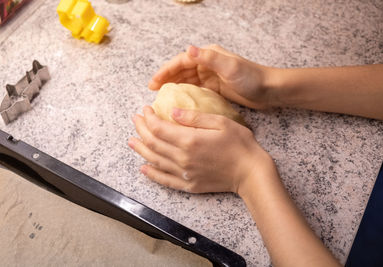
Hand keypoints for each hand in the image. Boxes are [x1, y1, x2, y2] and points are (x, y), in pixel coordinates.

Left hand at [129, 106, 270, 193]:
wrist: (251, 173)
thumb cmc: (240, 144)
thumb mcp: (220, 122)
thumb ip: (194, 117)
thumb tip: (171, 112)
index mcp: (189, 140)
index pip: (158, 128)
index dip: (148, 118)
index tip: (145, 109)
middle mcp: (182, 158)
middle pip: (153, 143)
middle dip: (141, 130)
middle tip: (135, 120)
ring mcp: (184, 173)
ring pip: (154, 161)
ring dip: (141, 150)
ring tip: (132, 141)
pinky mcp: (189, 185)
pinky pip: (165, 180)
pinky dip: (152, 174)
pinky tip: (144, 168)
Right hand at [149, 44, 276, 108]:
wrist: (269, 90)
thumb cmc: (252, 78)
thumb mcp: (230, 67)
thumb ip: (209, 58)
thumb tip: (189, 49)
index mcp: (209, 55)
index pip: (181, 61)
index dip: (166, 71)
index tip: (153, 83)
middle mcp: (208, 63)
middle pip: (181, 70)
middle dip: (166, 79)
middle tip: (152, 91)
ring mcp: (211, 76)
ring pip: (187, 80)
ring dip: (174, 86)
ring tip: (161, 96)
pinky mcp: (215, 87)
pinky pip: (195, 89)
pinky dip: (185, 93)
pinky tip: (178, 101)